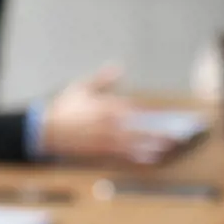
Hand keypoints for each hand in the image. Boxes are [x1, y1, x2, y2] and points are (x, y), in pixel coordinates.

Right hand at [40, 66, 165, 162]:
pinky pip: (123, 154)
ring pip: (134, 143)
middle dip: (159, 132)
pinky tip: (150, 157)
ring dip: (152, 145)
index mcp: (106, 106)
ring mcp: (104, 139)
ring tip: (168, 146)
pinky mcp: (99, 151)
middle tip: (177, 135)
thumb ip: (103, 79)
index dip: (152, 113)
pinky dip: (137, 156)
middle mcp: (109, 124)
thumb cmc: (65, 108)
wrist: (45, 130)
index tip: (167, 114)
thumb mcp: (82, 88)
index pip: (135, 108)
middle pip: (140, 128)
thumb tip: (118, 66)